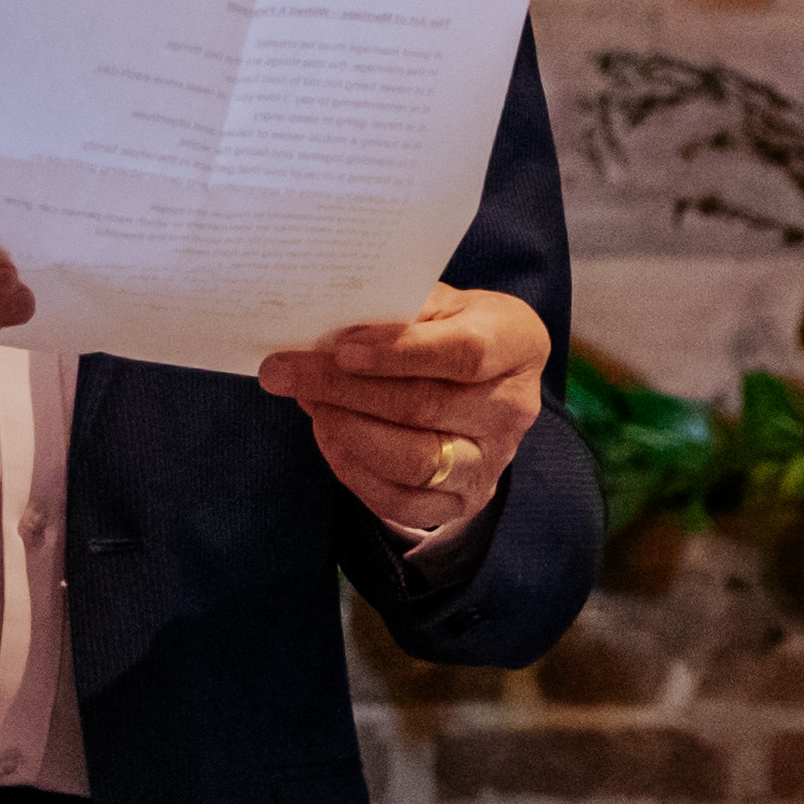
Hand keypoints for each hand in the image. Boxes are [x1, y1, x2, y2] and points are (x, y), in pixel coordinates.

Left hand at [259, 281, 550, 544]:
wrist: (477, 385)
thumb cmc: (448, 331)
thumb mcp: (437, 303)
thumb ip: (397, 308)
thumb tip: (330, 326)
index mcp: (518, 343)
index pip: (466, 353)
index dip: (401, 352)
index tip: (341, 348)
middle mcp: (513, 408)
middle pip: (426, 406)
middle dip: (344, 388)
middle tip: (285, 371)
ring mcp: (492, 461)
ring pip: (412, 459)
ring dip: (346, 429)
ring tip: (306, 401)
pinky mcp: (462, 500)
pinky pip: (399, 500)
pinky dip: (352, 468)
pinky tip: (327, 432)